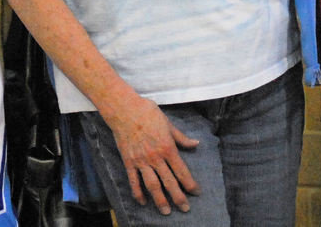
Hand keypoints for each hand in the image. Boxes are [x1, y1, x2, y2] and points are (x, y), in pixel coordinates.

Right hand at [106, 96, 199, 214]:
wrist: (124, 109)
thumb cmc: (148, 113)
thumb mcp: (168, 124)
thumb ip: (181, 138)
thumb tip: (196, 144)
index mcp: (168, 147)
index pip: (182, 171)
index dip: (190, 183)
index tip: (196, 192)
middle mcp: (156, 157)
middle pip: (169, 182)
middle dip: (178, 197)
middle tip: (185, 209)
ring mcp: (141, 161)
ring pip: (152, 185)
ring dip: (160, 200)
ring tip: (166, 212)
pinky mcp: (129, 162)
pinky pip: (133, 181)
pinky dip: (138, 193)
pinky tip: (143, 202)